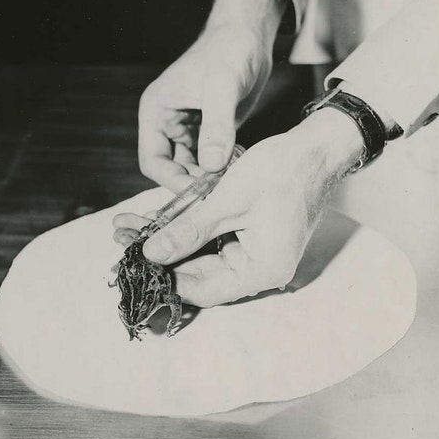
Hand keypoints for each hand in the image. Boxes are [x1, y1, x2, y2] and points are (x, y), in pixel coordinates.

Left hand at [115, 108, 364, 306]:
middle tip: (122, 234)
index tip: (132, 262)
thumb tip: (151, 254)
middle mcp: (259, 268)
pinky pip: (213, 240)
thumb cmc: (281, 172)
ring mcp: (256, 252)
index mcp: (261, 269)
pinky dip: (188, 228)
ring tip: (129, 222)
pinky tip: (158, 216)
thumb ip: (189, 231)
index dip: (166, 279)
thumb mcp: (227, 201)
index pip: (204, 290)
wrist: (317, 148)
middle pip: (199, 273)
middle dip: (160, 253)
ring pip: (201, 255)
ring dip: (169, 238)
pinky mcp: (250, 235)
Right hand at [138, 0, 284, 193]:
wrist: (248, 35)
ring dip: (208, 176)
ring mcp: (187, 127)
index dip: (172, 180)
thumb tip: (211, 166)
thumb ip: (216, 127)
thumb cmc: (229, 50)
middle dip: (193, 182)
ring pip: (191, 166)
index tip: (199, 192)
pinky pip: (209, 157)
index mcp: (156, 111)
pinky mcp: (208, 129)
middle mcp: (167, 122)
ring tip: (231, 178)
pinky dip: (221, 166)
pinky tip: (238, 164)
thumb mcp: (222, 87)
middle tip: (220, 191)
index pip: (152, 160)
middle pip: (171, 168)